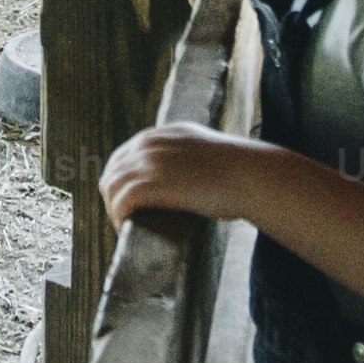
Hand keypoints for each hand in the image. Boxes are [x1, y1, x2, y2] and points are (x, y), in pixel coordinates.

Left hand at [99, 123, 254, 225]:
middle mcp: (150, 144)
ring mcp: (148, 163)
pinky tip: (126, 228)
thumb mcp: (209, 153)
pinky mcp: (150, 185)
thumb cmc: (241, 171)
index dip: (123, 179)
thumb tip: (193, 182)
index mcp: (164, 134)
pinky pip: (120, 201)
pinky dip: (118, 216)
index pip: (125, 155)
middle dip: (115, 195)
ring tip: (125, 226)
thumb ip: (192, 160)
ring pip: (111, 187)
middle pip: (113, 171)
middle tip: (127, 217)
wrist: (251, 175)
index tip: (130, 199)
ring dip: (114, 209)